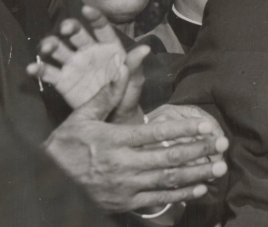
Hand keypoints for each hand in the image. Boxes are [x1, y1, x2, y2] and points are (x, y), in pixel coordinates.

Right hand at [28, 5, 148, 122]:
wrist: (114, 117)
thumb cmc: (127, 94)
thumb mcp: (134, 82)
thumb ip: (135, 66)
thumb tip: (145, 49)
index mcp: (109, 48)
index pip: (102, 28)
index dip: (95, 18)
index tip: (87, 10)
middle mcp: (89, 52)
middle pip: (76, 34)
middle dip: (70, 28)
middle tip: (66, 28)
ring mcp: (74, 65)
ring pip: (59, 49)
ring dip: (50, 44)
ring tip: (46, 47)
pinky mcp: (62, 80)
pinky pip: (48, 72)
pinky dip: (38, 69)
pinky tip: (31, 69)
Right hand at [43, 107, 228, 212]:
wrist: (46, 182)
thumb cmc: (66, 145)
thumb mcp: (82, 117)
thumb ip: (107, 94)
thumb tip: (123, 64)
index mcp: (114, 140)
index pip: (154, 132)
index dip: (182, 128)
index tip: (204, 124)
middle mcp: (122, 164)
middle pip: (168, 156)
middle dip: (198, 150)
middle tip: (222, 144)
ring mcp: (124, 186)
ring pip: (167, 179)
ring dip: (196, 173)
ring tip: (219, 167)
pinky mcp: (124, 202)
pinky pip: (158, 198)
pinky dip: (181, 194)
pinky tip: (199, 188)